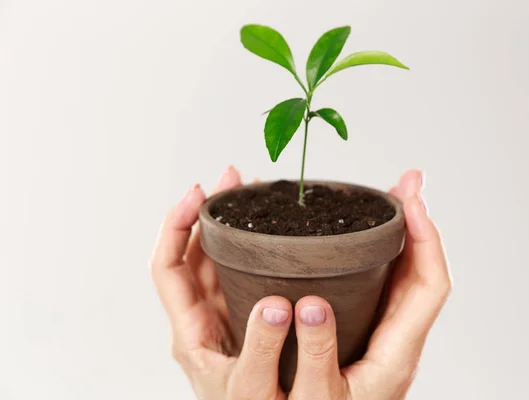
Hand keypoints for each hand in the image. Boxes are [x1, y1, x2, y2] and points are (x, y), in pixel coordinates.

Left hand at [150, 166, 290, 399]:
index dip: (175, 226)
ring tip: (248, 194)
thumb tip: (276, 305)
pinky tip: (267, 233)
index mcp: (190, 332)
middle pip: (190, 253)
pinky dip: (247, 246)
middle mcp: (200, 318)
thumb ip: (261, 348)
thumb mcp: (251, 386)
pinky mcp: (244, 317)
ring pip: (215, 259)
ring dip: (226, 224)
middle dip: (206, 211)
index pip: (168, 267)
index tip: (198, 195)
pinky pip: (239, 272)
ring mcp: (222, 316)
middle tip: (231, 179)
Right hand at [287, 170, 451, 399]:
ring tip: (391, 197)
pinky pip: (381, 279)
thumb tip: (311, 302)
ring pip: (402, 271)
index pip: (431, 285)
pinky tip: (359, 236)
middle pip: (420, 267)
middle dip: (415, 220)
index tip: (411, 202)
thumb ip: (318, 354)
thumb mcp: (323, 396)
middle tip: (406, 183)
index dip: (428, 240)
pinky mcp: (366, 327)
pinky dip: (377, 250)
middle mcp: (398, 334)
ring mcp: (383, 329)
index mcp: (398, 350)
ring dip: (400, 231)